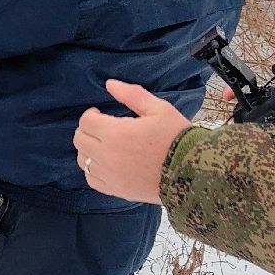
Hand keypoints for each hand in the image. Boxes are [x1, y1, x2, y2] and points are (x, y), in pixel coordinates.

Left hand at [72, 79, 195, 204]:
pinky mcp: (116, 190)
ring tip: (105, 145)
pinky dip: (93, 170)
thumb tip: (110, 84)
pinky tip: (107, 163)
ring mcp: (110, 175)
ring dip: (88, 150)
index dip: (91, 115)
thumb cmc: (178, 138)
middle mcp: (108, 155)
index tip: (99, 114)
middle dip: (88, 130)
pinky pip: (91, 179)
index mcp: (117, 133)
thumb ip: (132, 95)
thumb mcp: (160, 110)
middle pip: (80, 140)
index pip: (86, 122)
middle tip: (102, 128)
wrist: (194, 172)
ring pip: (82, 160)